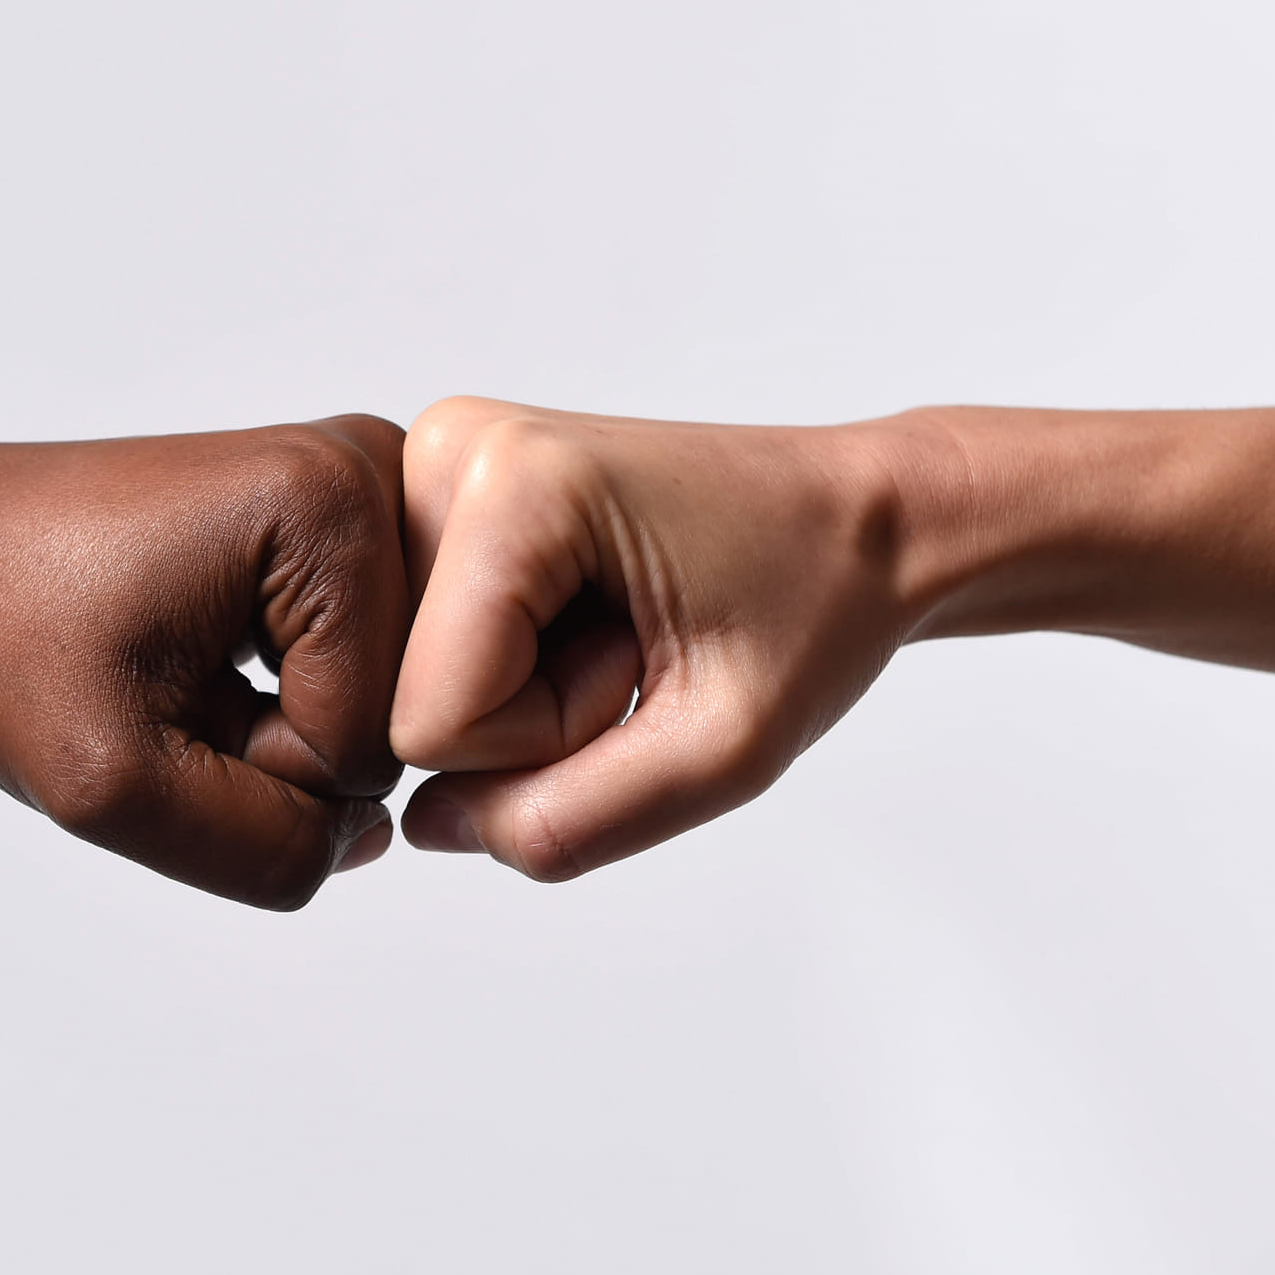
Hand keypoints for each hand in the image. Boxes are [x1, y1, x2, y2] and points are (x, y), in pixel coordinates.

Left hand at [0, 415, 408, 909]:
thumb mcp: (111, 785)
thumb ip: (265, 852)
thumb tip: (374, 837)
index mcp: (332, 504)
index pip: (370, 744)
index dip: (257, 768)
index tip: (157, 699)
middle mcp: (372, 468)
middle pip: (394, 714)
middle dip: (278, 746)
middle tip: (166, 687)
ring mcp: (365, 482)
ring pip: (380, 697)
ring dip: (277, 722)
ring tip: (180, 665)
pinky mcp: (345, 510)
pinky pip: (364, 662)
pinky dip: (283, 690)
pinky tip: (208, 647)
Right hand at [390, 397, 914, 880]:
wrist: (864, 519)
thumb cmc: (818, 604)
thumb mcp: (721, 754)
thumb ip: (566, 822)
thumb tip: (426, 825)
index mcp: (511, 479)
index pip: (432, 725)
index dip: (550, 742)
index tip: (647, 664)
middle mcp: (450, 449)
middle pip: (410, 700)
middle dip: (529, 717)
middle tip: (638, 647)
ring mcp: (437, 465)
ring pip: (414, 680)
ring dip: (523, 693)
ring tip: (620, 627)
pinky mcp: (446, 494)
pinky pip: (431, 649)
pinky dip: (512, 664)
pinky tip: (587, 615)